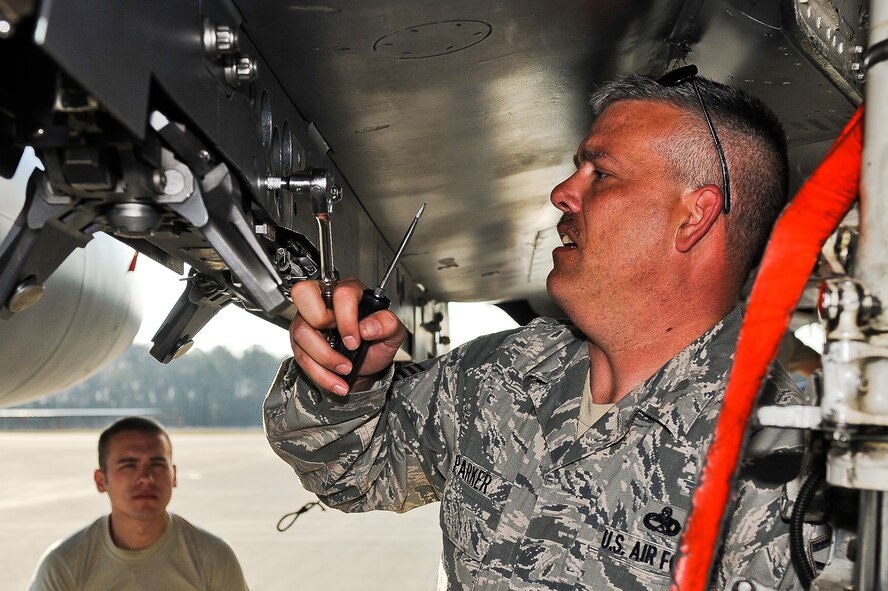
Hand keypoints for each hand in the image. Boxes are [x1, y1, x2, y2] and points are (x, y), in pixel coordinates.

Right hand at [289, 277, 405, 394]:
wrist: (365, 369)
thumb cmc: (375, 345)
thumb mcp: (392, 335)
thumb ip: (388, 324)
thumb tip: (369, 326)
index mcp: (350, 291)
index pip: (341, 293)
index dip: (347, 319)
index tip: (355, 340)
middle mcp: (325, 300)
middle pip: (304, 293)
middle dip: (320, 322)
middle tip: (340, 341)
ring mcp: (308, 319)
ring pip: (301, 331)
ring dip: (325, 358)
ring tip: (345, 369)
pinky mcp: (300, 341)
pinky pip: (300, 355)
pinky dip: (320, 373)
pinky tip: (335, 381)